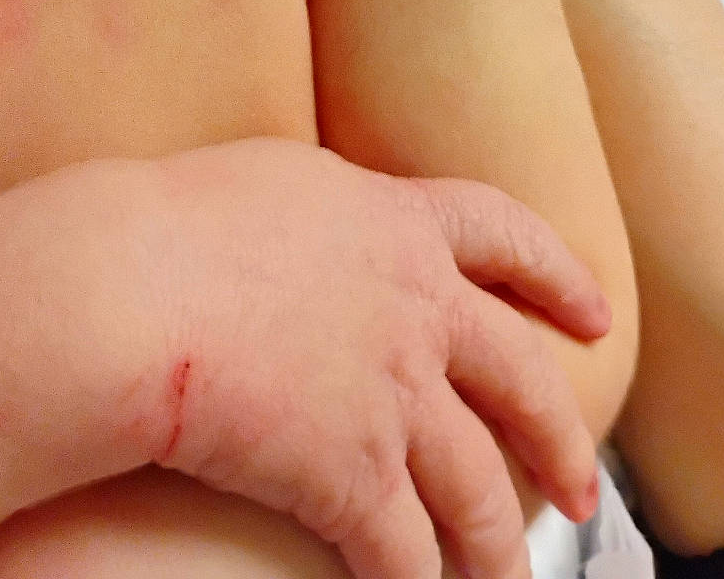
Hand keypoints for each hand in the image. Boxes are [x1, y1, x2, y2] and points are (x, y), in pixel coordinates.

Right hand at [129, 137, 608, 578]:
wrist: (130, 289)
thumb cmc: (171, 222)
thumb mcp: (275, 181)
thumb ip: (327, 209)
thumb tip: (332, 222)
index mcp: (395, 222)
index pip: (502, 233)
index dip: (556, 273)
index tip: (593, 312)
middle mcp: (416, 306)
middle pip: (519, 378)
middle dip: (559, 439)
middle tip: (580, 486)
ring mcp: (393, 393)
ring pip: (476, 487)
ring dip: (496, 549)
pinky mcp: (352, 474)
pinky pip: (405, 551)